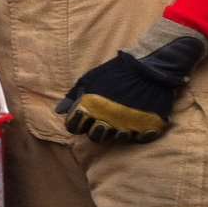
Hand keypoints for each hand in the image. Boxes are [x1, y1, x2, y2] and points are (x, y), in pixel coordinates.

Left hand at [55, 19, 207, 143]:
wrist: (148, 67)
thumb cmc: (115, 72)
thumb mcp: (90, 79)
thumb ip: (73, 96)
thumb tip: (59, 112)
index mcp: (90, 109)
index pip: (74, 127)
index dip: (76, 124)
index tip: (82, 118)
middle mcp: (107, 121)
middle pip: (95, 137)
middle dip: (96, 130)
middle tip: (103, 120)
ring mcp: (128, 126)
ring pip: (117, 139)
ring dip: (117, 131)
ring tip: (121, 119)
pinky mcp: (147, 127)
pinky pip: (140, 138)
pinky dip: (139, 133)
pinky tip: (138, 123)